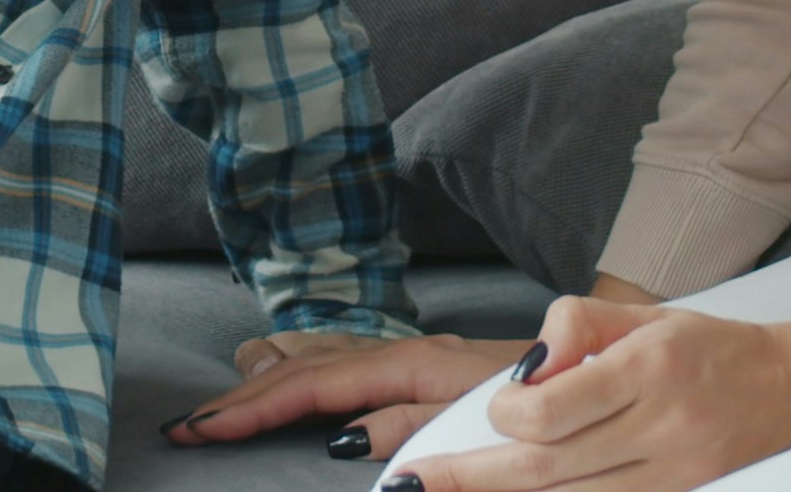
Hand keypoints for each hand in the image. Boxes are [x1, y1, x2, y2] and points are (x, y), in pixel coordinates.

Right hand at [167, 330, 530, 461]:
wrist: (599, 358)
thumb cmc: (545, 391)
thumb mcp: (476, 414)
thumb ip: (409, 424)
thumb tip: (342, 438)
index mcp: (410, 365)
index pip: (312, 386)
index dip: (253, 408)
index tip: (203, 427)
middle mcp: (405, 352)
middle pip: (306, 370)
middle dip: (245, 397)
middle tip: (191, 423)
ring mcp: (414, 354)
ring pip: (325, 357)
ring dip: (272, 374)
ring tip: (229, 389)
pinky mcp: (426, 363)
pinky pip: (350, 358)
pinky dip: (309, 364)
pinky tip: (298, 367)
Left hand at [395, 278, 790, 491]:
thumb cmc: (713, 345)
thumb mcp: (649, 314)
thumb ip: (579, 329)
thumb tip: (525, 368)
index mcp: (652, 369)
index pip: (557, 409)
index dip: (510, 413)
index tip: (499, 405)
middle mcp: (664, 428)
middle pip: (550, 468)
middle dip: (474, 477)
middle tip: (414, 482)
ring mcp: (676, 473)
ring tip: (447, 491)